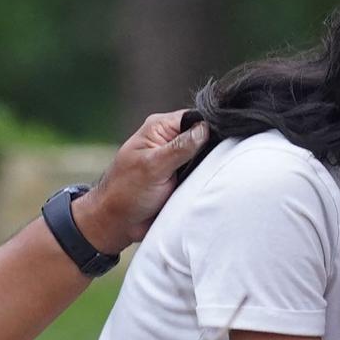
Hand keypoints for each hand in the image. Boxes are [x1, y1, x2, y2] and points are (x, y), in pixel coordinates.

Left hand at [74, 110, 208, 253]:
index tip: (220, 142)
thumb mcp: (154, 167)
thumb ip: (180, 147)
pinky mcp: (183, 176)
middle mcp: (170, 140)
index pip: (195, 116)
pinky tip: (208, 184)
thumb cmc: (126, 192)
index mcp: (159, 128)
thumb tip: (206, 128)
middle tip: (213, 163)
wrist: (119, 223)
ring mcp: (177, 159)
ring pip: (207, 156)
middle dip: (213, 148)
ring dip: (210, 166)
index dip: (211, 126)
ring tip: (208, 177)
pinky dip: (207, 179)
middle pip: (205, 136)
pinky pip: (203, 173)